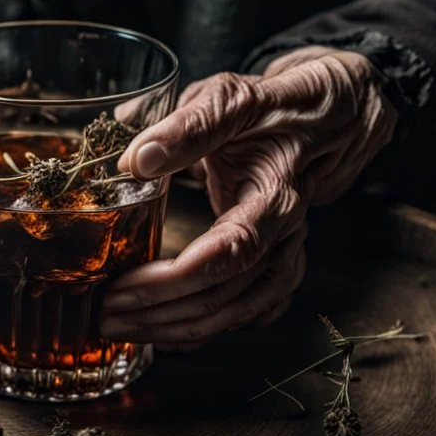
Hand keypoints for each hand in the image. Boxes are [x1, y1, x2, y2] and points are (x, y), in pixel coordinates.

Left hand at [100, 47, 396, 347]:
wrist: (330, 116)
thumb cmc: (275, 106)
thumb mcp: (230, 99)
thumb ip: (186, 127)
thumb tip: (136, 160)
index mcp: (276, 196)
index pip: (228, 253)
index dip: (174, 279)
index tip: (124, 288)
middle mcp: (287, 235)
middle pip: (228, 294)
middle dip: (162, 312)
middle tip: (105, 314)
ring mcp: (287, 255)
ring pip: (237, 313)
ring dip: (178, 329)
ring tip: (124, 328)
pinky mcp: (279, 266)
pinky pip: (245, 313)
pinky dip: (206, 329)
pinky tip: (167, 336)